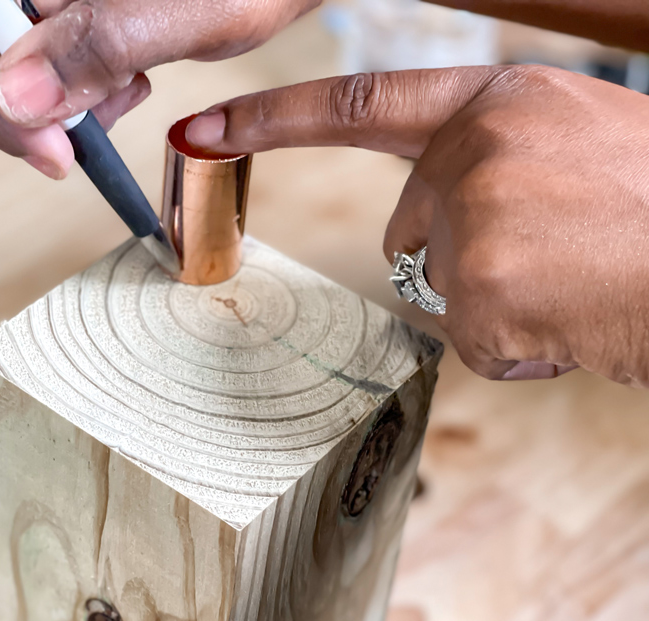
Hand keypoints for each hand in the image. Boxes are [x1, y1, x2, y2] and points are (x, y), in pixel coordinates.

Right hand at [0, 0, 319, 178]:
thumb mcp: (177, 13)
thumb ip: (95, 46)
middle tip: (85, 132)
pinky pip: (36, 63)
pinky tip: (122, 81)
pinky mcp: (64, 14)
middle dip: (21, 112)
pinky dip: (72, 92)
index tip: (54, 152)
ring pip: (0, 68)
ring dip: (52, 106)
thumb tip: (18, 97)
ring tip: (122, 93)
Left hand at [185, 66, 648, 386]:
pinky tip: (576, 323)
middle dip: (462, 258)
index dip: (273, 119)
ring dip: (501, 304)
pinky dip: (522, 349)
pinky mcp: (477, 292)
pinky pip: (475, 343)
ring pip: (444, 290)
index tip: (206, 128)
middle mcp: (471, 152)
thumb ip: (499, 157)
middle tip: (553, 257)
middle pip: (410, 231)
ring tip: (579, 284)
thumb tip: (437, 210)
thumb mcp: (582, 139)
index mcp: (497, 104)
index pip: (355, 107)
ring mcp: (470, 221)